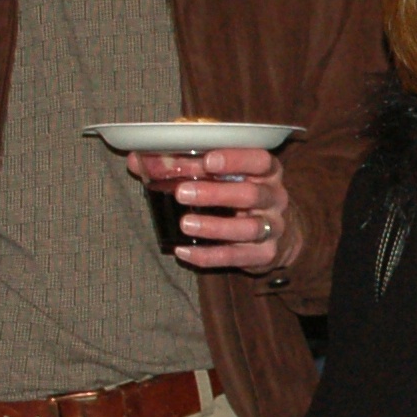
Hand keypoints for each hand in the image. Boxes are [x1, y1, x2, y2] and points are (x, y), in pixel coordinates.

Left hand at [128, 148, 296, 273]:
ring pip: (248, 228)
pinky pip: (236, 257)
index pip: (260, 160)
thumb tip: (136, 160)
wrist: (280, 237)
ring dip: (215, 226)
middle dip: (216, 193)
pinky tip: (184, 251)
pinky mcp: (265, 255)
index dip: (236, 159)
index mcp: (267, 172)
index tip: (208, 162)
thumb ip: (185, 166)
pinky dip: (209, 256)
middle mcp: (275, 198)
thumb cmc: (242, 196)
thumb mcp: (226, 177)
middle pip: (251, 194)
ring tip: (184, 223)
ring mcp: (273, 228)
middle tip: (182, 192)